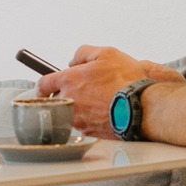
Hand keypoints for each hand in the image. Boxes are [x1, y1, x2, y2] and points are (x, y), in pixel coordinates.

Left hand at [38, 47, 182, 136]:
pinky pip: (83, 124)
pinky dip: (89, 118)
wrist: (141, 107)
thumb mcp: (106, 53)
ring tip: (98, 101)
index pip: (43, 84)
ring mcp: (77, 119)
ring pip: (69, 112)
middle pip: (56, 100)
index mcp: (69, 80)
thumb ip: (84, 53)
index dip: (43, 86)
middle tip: (82, 91)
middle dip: (65, 95)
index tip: (45, 88)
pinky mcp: (88, 131)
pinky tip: (103, 112)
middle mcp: (69, 100)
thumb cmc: (126, 80)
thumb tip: (73, 61)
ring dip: (78, 107)